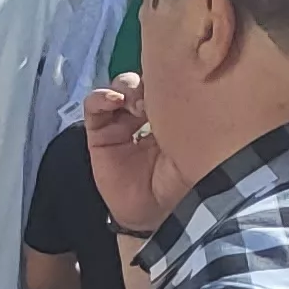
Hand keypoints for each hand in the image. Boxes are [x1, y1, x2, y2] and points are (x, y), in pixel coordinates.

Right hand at [78, 75, 191, 234]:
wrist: (159, 211)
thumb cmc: (185, 178)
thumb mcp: (194, 142)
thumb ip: (189, 117)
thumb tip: (191, 87)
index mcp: (175, 116)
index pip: (168, 84)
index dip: (170, 77)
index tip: (179, 82)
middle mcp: (149, 116)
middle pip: (144, 82)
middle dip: (149, 81)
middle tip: (158, 92)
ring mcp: (122, 124)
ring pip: (119, 89)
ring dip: (125, 88)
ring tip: (135, 100)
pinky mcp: (100, 135)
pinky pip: (94, 108)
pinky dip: (100, 99)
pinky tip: (112, 102)